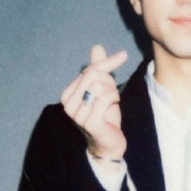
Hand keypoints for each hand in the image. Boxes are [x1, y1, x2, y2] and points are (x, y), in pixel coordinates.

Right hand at [61, 45, 127, 166]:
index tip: (123, 56)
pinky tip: (113, 108)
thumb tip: (97, 47)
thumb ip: (99, 69)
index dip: (107, 64)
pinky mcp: (89, 122)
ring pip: (100, 85)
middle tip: (113, 94)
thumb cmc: (105, 116)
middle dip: (109, 81)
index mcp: (67, 95)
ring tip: (112, 103)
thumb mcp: (103, 89)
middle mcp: (68, 104)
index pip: (89, 69)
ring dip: (113, 92)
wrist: (109, 143)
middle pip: (93, 75)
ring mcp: (77, 114)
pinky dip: (114, 99)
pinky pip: (105, 98)